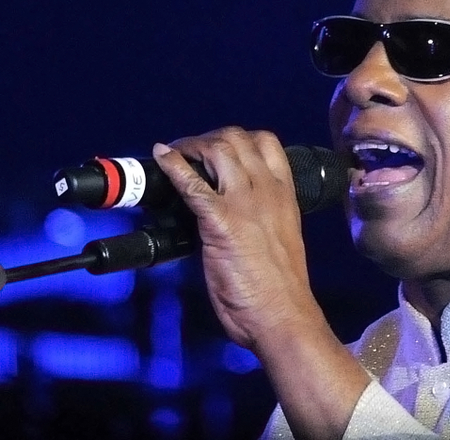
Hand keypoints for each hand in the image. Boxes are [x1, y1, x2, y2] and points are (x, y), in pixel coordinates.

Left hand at [151, 126, 320, 349]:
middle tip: (189, 151)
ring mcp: (245, 204)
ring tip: (176, 154)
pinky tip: (162, 158)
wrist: (283, 315)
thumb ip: (264, 218)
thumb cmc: (283, 287)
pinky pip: (193, 184)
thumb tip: (239, 215)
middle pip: (237, 138)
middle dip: (208, 137)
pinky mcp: (221, 222)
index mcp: (285, 195)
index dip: (238, 138)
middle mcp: (268, 191)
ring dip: (191, 146)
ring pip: (218, 150)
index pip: (266, 144)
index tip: (218, 149)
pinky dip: (173, 166)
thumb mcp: (280, 238)